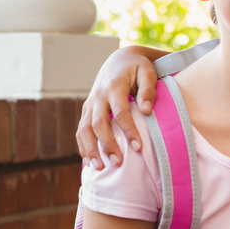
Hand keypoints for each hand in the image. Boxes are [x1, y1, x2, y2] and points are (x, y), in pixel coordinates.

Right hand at [77, 47, 159, 168]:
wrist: (120, 60)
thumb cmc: (139, 68)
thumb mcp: (148, 73)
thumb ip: (148, 90)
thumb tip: (145, 110)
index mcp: (114, 86)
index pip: (119, 112)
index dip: (128, 130)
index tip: (139, 147)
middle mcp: (98, 96)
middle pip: (98, 124)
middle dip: (107, 144)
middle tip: (118, 163)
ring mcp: (90, 103)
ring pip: (84, 129)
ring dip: (90, 149)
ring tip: (100, 168)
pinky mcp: (87, 109)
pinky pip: (81, 129)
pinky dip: (83, 146)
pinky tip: (89, 161)